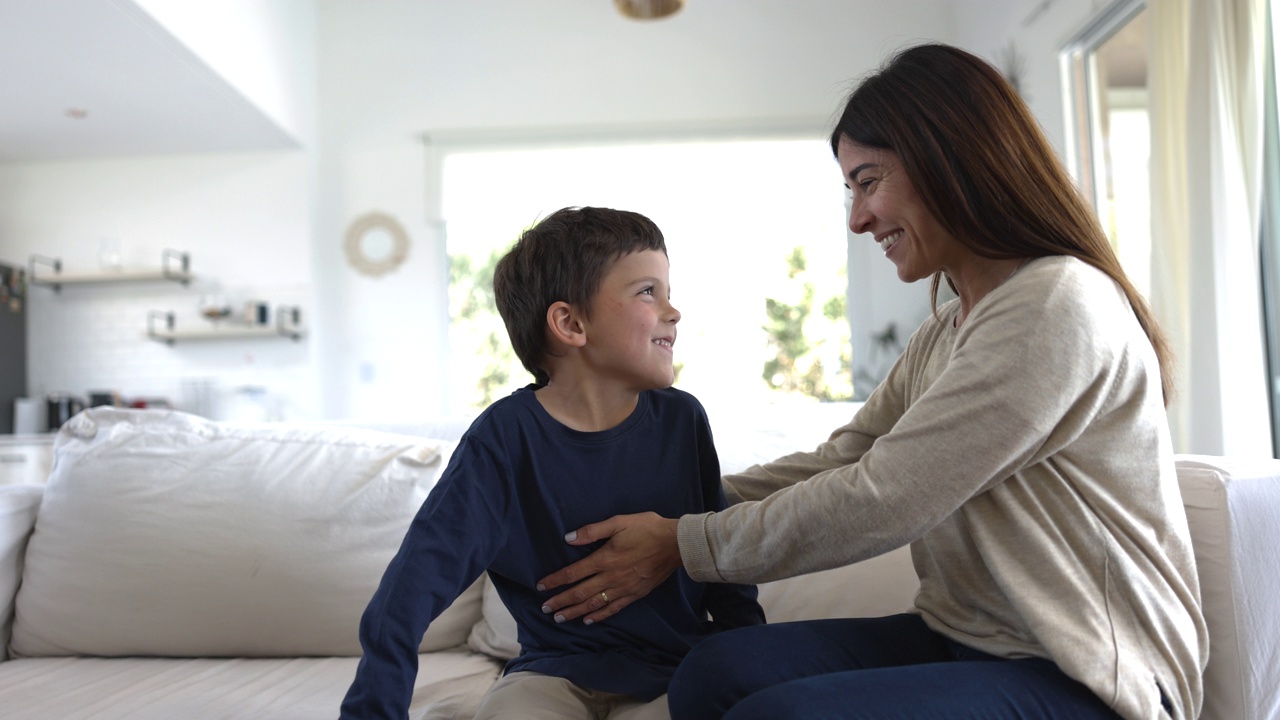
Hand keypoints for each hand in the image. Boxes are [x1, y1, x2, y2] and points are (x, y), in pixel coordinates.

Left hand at [536, 512, 680, 624]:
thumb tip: (569, 538)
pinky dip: (598, 615)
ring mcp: (623, 588)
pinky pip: (613, 609)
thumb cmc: (647, 529)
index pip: (573, 573)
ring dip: (574, 611)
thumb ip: (593, 531)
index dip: (555, 581)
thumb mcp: (619, 522)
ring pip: (593, 604)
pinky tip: (587, 620)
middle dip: (560, 601)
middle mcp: (611, 577)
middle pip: (579, 592)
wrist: (676, 544)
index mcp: (605, 558)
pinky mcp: (634, 594)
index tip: (541, 587)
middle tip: (545, 609)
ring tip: (559, 618)